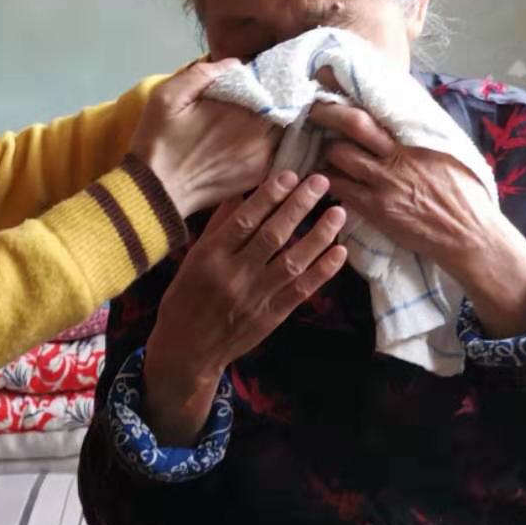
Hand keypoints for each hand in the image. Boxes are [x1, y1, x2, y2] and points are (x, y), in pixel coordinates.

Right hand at [130, 59, 277, 216]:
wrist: (157, 191)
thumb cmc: (159, 140)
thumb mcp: (168, 96)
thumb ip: (203, 74)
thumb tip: (236, 64)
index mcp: (241, 110)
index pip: (273, 85)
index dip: (270, 78)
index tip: (263, 74)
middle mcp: (259, 133)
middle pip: (283, 108)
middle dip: (277, 98)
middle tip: (265, 93)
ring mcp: (263, 157)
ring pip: (283, 130)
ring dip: (276, 120)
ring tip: (262, 114)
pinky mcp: (259, 175)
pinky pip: (277, 151)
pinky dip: (273, 141)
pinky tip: (258, 137)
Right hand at [141, 172, 347, 443]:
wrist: (188, 349)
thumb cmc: (185, 298)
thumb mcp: (193, 259)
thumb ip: (218, 227)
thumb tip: (242, 190)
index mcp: (210, 257)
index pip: (244, 220)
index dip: (269, 196)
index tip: (289, 174)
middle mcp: (234, 275)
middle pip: (272, 236)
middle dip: (299, 206)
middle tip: (321, 182)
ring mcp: (256, 297)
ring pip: (293, 262)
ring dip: (319, 236)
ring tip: (339, 213)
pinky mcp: (272, 316)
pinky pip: (302, 290)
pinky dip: (323, 271)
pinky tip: (340, 251)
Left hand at [309, 102, 525, 337]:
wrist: (469, 234)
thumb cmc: (463, 193)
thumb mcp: (447, 152)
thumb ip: (419, 135)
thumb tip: (397, 116)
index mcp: (415, 138)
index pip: (376, 106)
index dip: (346, 91)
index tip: (326, 78)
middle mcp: (397, 155)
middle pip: (352, 123)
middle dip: (326, 113)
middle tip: (311, 110)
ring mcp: (384, 182)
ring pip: (339, 156)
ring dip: (325, 152)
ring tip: (322, 152)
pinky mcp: (376, 209)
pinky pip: (340, 189)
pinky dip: (328, 182)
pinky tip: (324, 182)